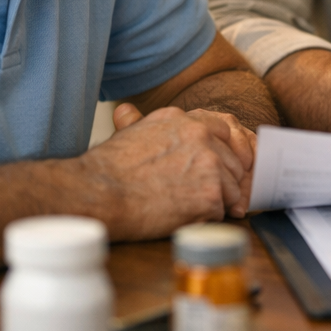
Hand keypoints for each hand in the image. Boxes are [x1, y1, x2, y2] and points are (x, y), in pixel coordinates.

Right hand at [82, 105, 253, 240]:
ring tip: (182, 207)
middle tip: (192, 195)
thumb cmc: (108, 168)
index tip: (207, 172)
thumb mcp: (130, 131)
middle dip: (219, 182)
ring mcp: (210, 165)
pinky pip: (221, 211)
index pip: (224, 134)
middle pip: (232, 164)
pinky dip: (205, 219)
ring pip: (231, 189)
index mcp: (185, 120)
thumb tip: (127, 111)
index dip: (218, 157)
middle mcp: (203, 136)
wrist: (98, 193)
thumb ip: (145, 122)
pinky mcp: (210, 195)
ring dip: (212, 202)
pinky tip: (180, 216)